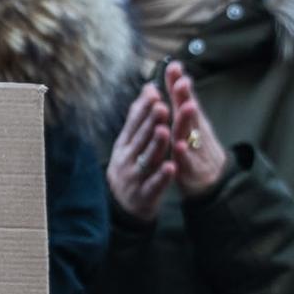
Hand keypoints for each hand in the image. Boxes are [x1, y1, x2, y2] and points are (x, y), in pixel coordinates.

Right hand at [107, 82, 174, 221]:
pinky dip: (162, 176)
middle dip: (151, 122)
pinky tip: (171, 167)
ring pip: (146, 159)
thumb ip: (140, 117)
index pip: (133, 123)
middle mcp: (126, 159)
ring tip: (165, 131)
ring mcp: (134, 177)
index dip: (144, 108)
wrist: (122, 206)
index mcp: (124, 144)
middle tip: (162, 107)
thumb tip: (149, 88)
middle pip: (140, 139)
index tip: (154, 93)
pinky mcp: (144, 195)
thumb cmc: (130, 167)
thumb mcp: (129, 142)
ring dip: (156, 145)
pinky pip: (154, 185)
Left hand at [165, 63, 227, 196]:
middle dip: (185, 97)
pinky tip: (178, 145)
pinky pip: (188, 160)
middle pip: (189, 111)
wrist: (214, 180)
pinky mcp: (192, 168)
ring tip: (186, 107)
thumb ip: (179, 95)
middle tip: (183, 82)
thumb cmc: (197, 145)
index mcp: (191, 119)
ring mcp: (195, 149)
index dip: (178, 82)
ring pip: (190, 133)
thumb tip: (173, 66)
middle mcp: (195, 131)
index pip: (184, 97)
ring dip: (187, 120)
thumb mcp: (189, 119)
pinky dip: (184, 153)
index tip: (174, 66)